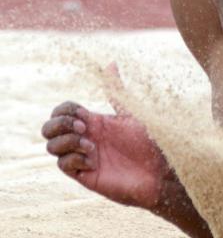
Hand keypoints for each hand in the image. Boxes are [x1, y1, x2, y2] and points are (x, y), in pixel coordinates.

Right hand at [41, 98, 170, 210]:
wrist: (159, 171)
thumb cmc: (150, 142)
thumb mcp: (133, 112)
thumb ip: (118, 90)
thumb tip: (111, 63)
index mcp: (94, 122)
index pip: (61, 111)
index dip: (65, 110)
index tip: (85, 114)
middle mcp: (84, 138)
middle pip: (48, 128)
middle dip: (59, 124)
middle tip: (84, 127)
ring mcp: (82, 156)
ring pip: (51, 146)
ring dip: (68, 142)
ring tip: (92, 147)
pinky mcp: (85, 174)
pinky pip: (63, 165)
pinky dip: (74, 159)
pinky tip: (94, 161)